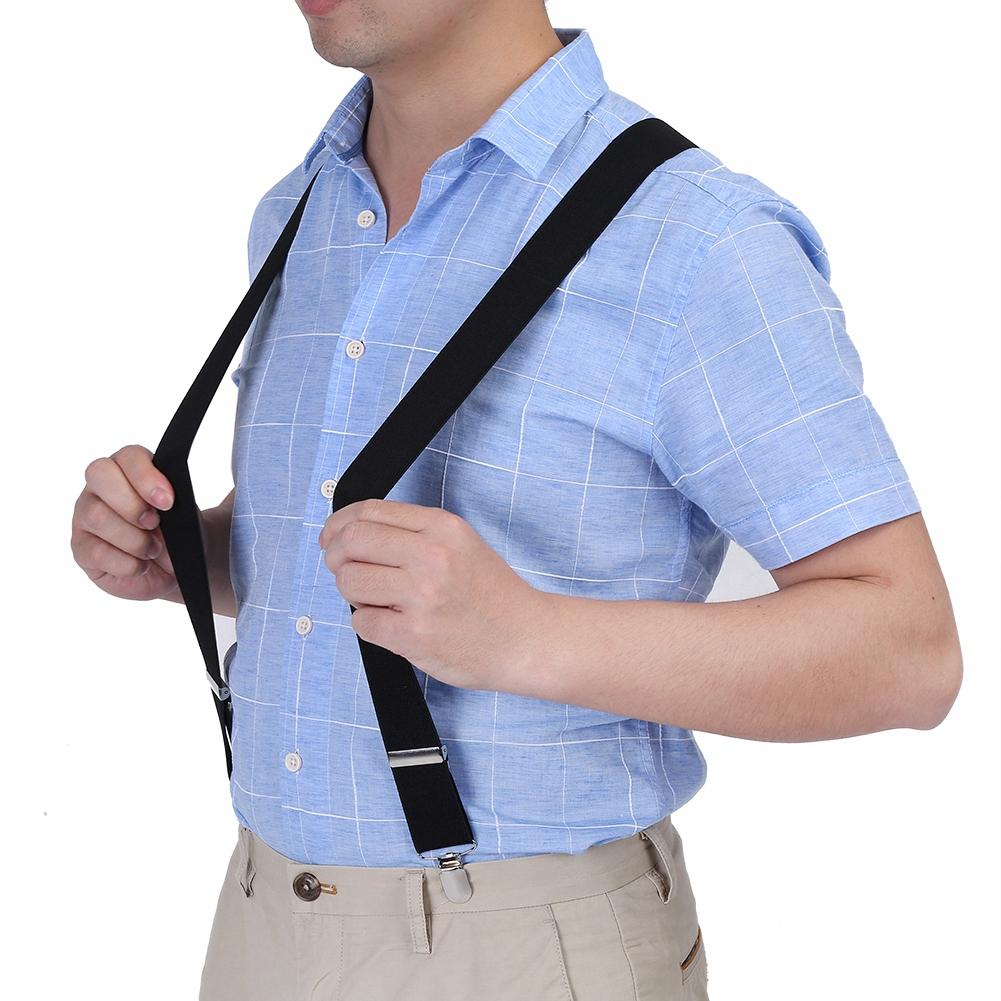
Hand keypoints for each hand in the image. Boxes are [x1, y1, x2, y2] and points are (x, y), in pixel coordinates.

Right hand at [71, 443, 197, 600]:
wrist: (173, 569)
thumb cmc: (175, 535)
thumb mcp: (184, 516)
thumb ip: (175, 502)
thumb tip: (163, 500)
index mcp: (129, 469)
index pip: (128, 456)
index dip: (146, 477)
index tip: (167, 501)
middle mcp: (100, 487)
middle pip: (100, 474)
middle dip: (132, 503)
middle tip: (154, 523)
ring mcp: (85, 516)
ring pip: (97, 516)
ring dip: (134, 539)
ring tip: (152, 549)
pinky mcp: (81, 548)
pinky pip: (96, 552)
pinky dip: (127, 564)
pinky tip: (140, 565)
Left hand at [318, 499, 548, 691]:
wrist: (526, 639)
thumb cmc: (493, 596)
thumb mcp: (461, 544)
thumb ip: (413, 534)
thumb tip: (351, 534)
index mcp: (442, 527)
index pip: (369, 511)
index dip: (339, 524)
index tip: (331, 537)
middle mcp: (432, 556)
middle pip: (351, 542)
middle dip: (336, 556)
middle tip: (342, 569)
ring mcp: (422, 596)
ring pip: (349, 582)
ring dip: (352, 592)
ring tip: (376, 600)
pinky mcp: (414, 635)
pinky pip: (361, 623)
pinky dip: (368, 624)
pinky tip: (392, 624)